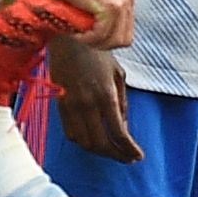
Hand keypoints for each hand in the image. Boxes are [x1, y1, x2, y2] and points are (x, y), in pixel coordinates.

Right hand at [49, 34, 139, 161]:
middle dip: (116, 155)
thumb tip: (124, 128)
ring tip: (113, 151)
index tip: (138, 156)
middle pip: (101, 143)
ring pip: (84, 142)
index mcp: (106, 95)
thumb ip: (122, 103)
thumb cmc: (97, 53)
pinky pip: (70, 133)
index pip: (119, 133)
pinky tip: (94, 141)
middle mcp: (87, 104)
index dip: (129, 149)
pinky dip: (83, 141)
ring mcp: (71, 106)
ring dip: (100, 151)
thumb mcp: (118, 74)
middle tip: (127, 158)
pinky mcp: (59, 105)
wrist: (68, 38)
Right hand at [50, 0, 134, 51]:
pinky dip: (88, 38)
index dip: (108, 41)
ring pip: (114, 40)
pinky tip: (77, 33)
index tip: (92, 39)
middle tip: (86, 40)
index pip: (126, 33)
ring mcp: (121, 3)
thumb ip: (104, 15)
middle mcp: (128, 1)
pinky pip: (101, 34)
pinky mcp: (110, 6)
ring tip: (80, 36)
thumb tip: (102, 39)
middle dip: (103, 45)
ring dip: (95, 43)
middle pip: (124, 40)